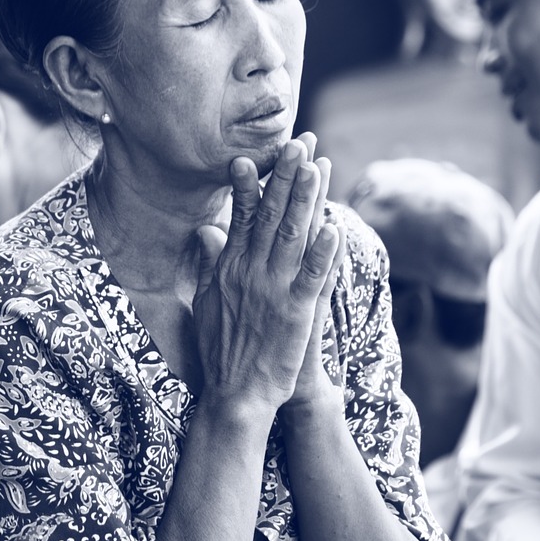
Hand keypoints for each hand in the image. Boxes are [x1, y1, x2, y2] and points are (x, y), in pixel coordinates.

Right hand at [193, 138, 339, 411]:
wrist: (236, 396)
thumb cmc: (221, 351)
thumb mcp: (206, 302)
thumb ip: (209, 263)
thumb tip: (205, 230)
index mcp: (230, 269)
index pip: (242, 217)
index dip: (252, 184)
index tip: (255, 155)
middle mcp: (249, 273)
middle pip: (270, 216)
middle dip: (286, 178)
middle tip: (298, 144)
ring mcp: (273, 291)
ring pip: (291, 236)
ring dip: (305, 200)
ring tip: (316, 167)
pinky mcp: (295, 313)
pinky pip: (312, 276)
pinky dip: (322, 251)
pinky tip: (333, 225)